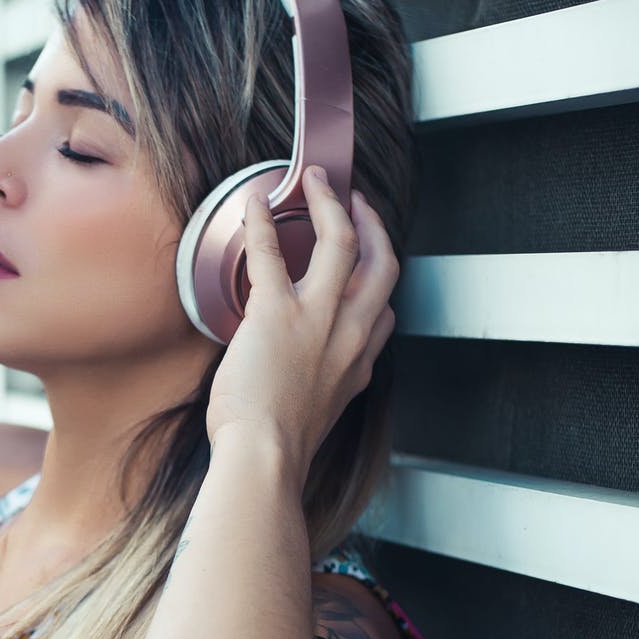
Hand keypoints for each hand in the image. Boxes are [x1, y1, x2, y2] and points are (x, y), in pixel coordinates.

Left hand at [205, 166, 398, 485]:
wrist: (264, 457)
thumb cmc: (277, 448)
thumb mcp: (317, 418)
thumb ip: (320, 390)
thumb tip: (300, 382)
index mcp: (358, 364)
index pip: (383, 312)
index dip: (375, 285)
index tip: (364, 267)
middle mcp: (349, 335)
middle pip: (382, 262)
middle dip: (372, 224)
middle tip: (357, 202)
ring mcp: (318, 319)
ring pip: (343, 241)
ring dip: (330, 203)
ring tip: (316, 181)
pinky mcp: (276, 312)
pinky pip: (272, 252)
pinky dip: (263, 222)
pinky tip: (255, 204)